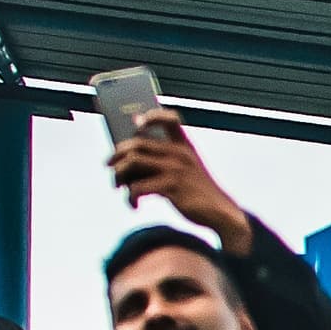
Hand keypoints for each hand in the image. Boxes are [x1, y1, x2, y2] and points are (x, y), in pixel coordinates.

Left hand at [104, 111, 254, 257]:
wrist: (221, 213)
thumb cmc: (197, 192)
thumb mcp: (187, 170)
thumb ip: (164, 160)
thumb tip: (128, 161)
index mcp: (185, 146)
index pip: (170, 119)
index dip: (151, 116)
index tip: (136, 124)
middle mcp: (179, 153)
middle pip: (138, 142)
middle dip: (117, 154)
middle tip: (109, 165)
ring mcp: (175, 169)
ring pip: (132, 161)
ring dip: (118, 174)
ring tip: (118, 186)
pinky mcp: (171, 187)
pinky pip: (137, 187)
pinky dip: (130, 197)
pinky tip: (134, 204)